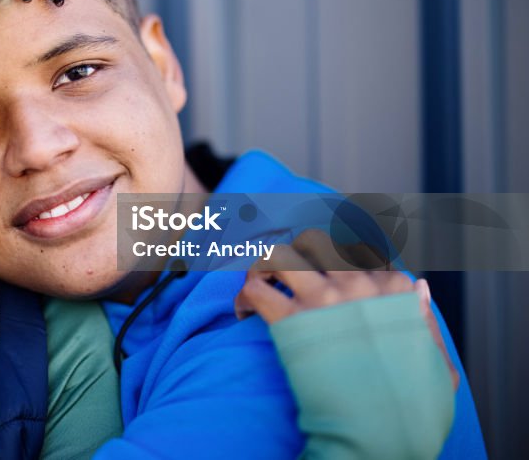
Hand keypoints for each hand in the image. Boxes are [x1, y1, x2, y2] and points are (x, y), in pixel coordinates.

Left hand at [234, 228, 458, 389]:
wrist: (379, 440)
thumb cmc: (412, 410)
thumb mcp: (436, 364)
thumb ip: (426, 321)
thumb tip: (419, 286)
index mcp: (395, 292)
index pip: (360, 253)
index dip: (340, 265)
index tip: (328, 280)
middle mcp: (358, 287)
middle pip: (316, 242)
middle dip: (299, 254)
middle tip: (289, 276)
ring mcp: (324, 302)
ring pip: (282, 254)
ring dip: (267, 266)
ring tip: (264, 284)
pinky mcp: (292, 323)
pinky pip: (256, 288)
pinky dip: (245, 295)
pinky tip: (246, 311)